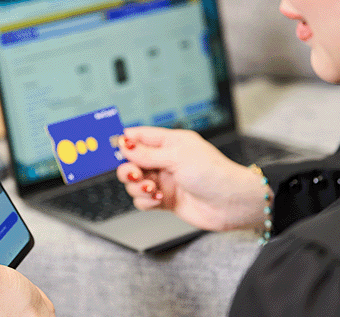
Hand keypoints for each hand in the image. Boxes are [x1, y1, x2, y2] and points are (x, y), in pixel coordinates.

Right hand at [116, 126, 272, 231]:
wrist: (231, 203)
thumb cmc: (214, 173)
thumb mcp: (177, 156)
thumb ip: (147, 152)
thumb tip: (124, 144)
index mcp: (169, 142)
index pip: (138, 136)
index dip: (122, 141)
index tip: (109, 146)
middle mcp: (164, 160)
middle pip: (131, 162)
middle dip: (128, 169)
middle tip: (136, 174)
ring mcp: (164, 180)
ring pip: (134, 183)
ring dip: (138, 187)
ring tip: (153, 189)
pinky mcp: (165, 200)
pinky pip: (143, 200)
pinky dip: (146, 201)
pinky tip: (158, 199)